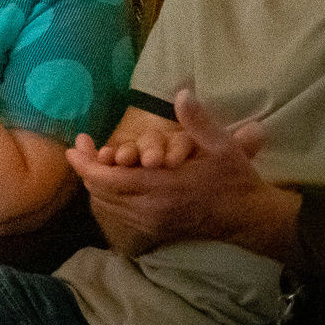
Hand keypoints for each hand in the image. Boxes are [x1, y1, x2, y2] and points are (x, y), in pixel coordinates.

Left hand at [69, 89, 271, 258]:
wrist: (248, 219)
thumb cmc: (235, 180)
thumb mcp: (223, 147)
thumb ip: (199, 121)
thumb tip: (182, 93)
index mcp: (162, 187)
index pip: (108, 179)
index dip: (86, 163)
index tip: (75, 145)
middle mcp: (151, 209)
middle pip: (100, 192)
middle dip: (85, 170)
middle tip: (80, 149)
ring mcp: (151, 223)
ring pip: (107, 205)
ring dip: (96, 184)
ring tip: (92, 162)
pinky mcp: (154, 231)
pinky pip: (119, 215)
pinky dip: (109, 198)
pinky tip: (111, 182)